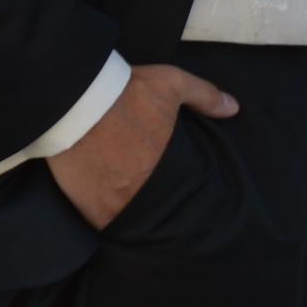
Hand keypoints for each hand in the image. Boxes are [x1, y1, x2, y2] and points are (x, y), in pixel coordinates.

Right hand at [48, 60, 239, 228]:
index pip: (182, 193)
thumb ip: (203, 96)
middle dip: (154, 204)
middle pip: (156, 210)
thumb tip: (233, 109)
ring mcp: (113, 205)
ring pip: (127, 219)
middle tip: (146, 192)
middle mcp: (142, 194)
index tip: (174, 186)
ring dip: (127, 212)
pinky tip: (100, 203)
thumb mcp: (170, 84)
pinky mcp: (86, 209)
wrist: (73, 101)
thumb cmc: (124, 93)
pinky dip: (102, 215)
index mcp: (165, 168)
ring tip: (123, 200)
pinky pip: (99, 221)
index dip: (179, 192)